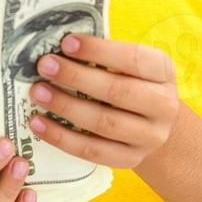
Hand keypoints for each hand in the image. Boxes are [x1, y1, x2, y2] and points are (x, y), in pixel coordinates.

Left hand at [26, 33, 180, 169]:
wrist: (158, 127)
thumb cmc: (135, 85)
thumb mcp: (133, 66)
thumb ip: (106, 57)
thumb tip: (60, 48)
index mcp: (163, 72)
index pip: (133, 59)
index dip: (99, 50)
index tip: (67, 42)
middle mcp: (163, 105)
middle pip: (118, 92)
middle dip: (77, 77)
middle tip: (45, 66)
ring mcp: (149, 137)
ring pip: (104, 123)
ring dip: (66, 107)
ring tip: (38, 92)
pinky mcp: (130, 159)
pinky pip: (92, 151)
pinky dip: (61, 137)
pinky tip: (38, 123)